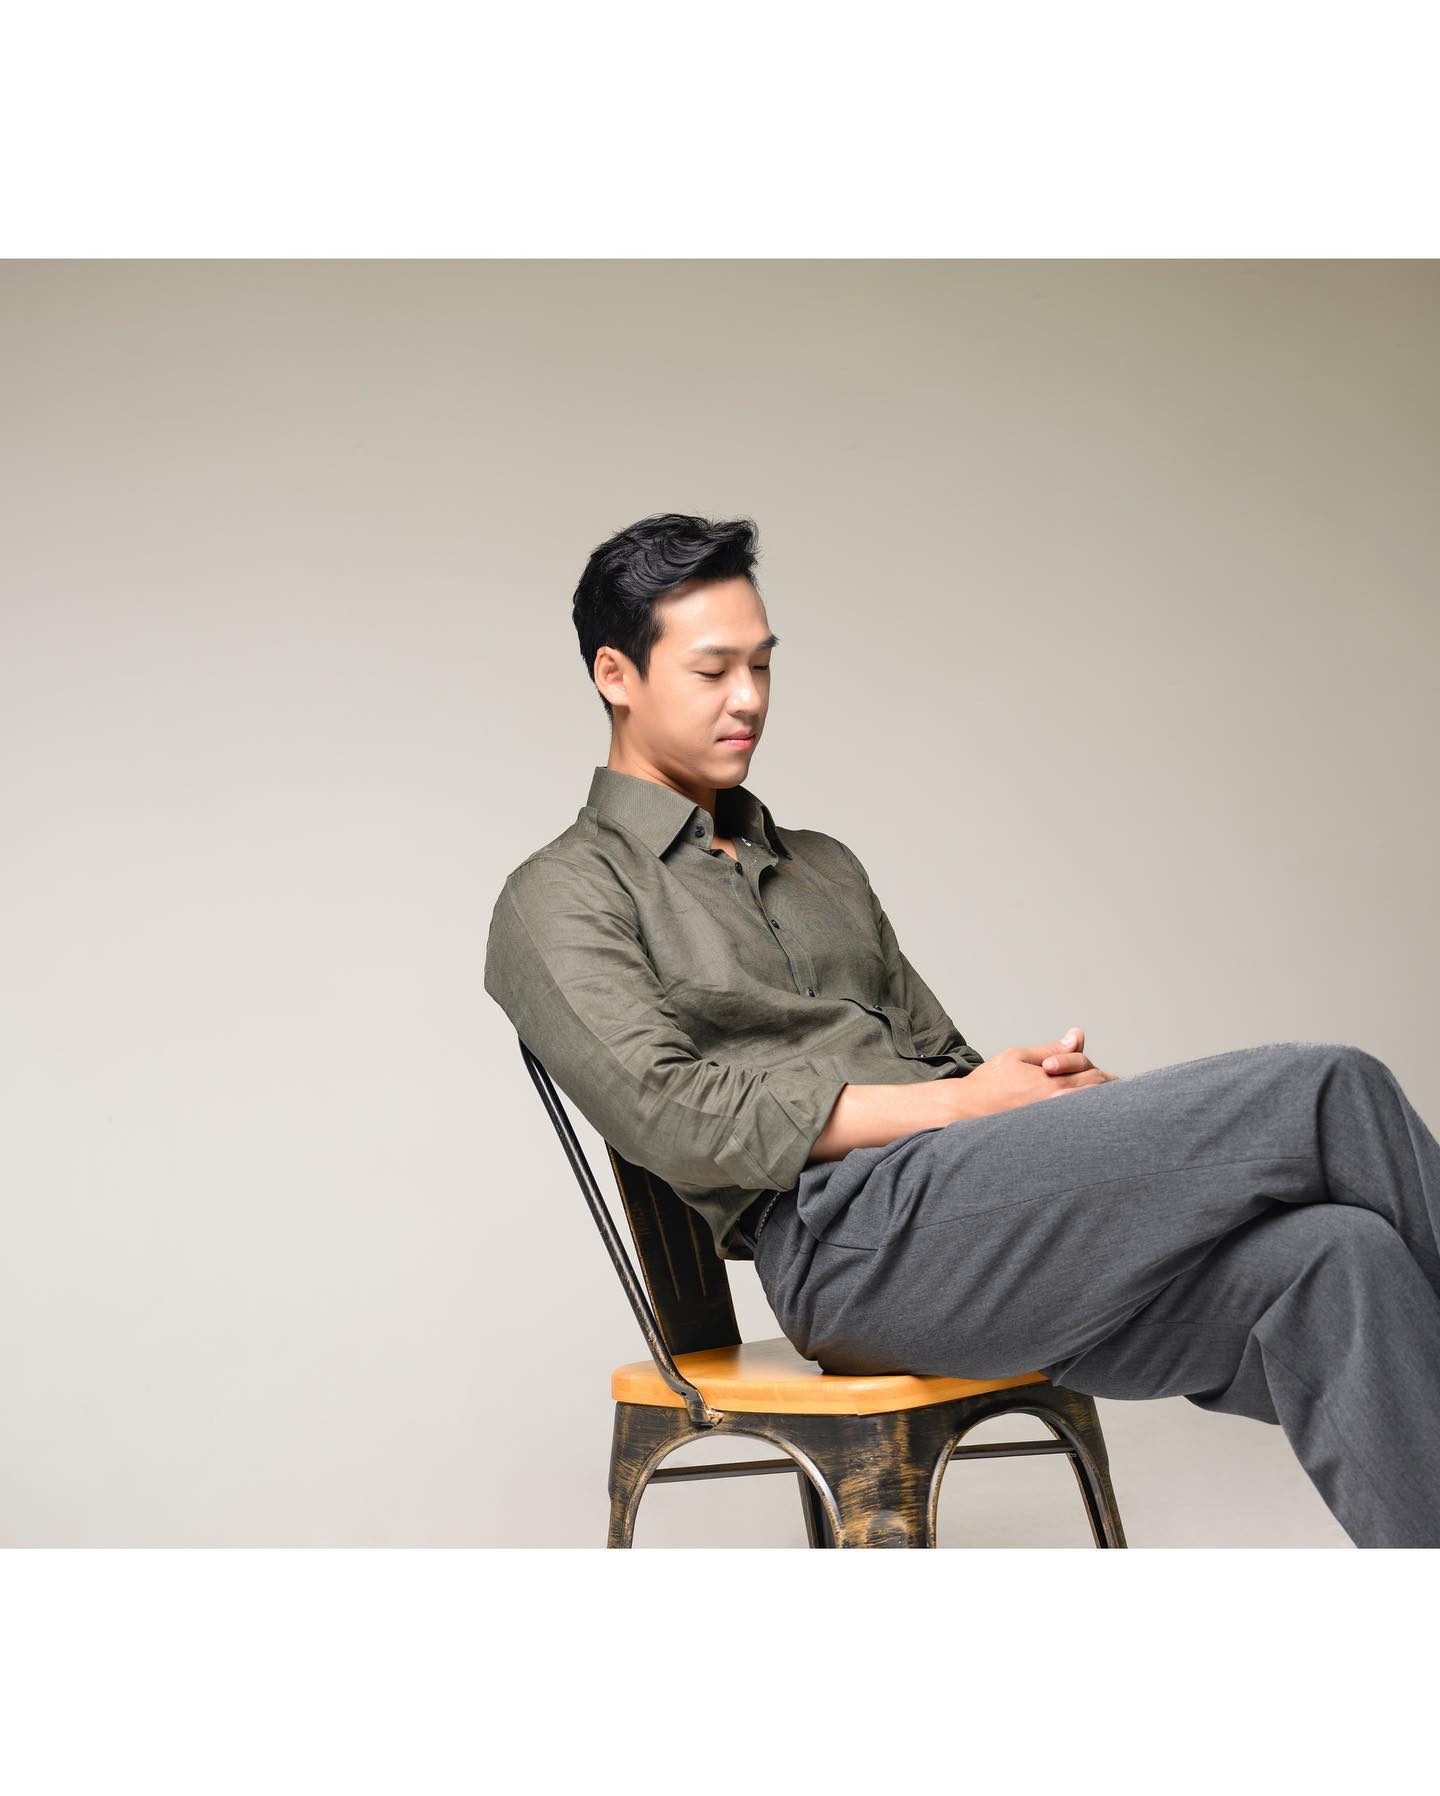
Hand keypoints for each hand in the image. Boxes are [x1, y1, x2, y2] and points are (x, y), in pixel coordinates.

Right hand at [955, 1027, 1118, 1117]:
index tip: (1082, 1062)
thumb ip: (1051, 1048)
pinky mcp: (1049, 1134)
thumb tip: (1076, 1037)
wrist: (967, 1111)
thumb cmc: (989, 1084)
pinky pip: (1078, 1125)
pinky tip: (1086, 1114)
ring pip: (1091, 1109)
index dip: (1088, 1064)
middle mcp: (1057, 1103)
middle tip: (1103, 1078)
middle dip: (1102, 1081)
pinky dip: (1087, 1116)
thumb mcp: (1018, 1056)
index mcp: (1052, 1081)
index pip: (1089, 1070)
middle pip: (1097, 1090)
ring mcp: (1055, 1120)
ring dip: (1100, 1100)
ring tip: (1103, 1095)